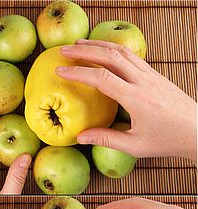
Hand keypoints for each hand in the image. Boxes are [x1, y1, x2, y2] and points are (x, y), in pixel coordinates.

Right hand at [56, 41, 197, 160]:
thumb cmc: (167, 140)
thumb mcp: (135, 145)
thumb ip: (106, 139)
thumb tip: (79, 137)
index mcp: (136, 98)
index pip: (102, 78)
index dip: (78, 72)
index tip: (60, 70)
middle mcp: (144, 81)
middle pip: (111, 57)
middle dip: (85, 51)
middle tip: (64, 51)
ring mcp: (151, 75)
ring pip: (123, 52)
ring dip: (99, 45)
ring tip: (81, 44)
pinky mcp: (156, 75)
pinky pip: (133, 56)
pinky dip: (114, 50)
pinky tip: (104, 52)